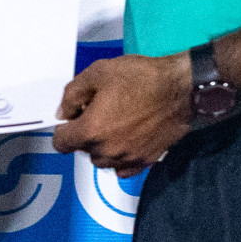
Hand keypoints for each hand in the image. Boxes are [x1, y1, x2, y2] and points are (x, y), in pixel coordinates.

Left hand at [52, 53, 191, 177]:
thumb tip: (63, 113)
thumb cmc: (141, 78)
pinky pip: (123, 169)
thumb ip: (72, 94)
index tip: (74, 117)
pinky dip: (120, 158)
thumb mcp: (97, 73)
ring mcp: (128, 158)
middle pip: (82, 150)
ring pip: (102, 160)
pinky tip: (125, 139)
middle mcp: (108, 150)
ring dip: (101, 146)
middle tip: (98, 111)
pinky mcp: (146, 161)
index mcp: (91, 130)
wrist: (179, 88)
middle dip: (85, 133)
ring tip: (114, 123)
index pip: (61, 143)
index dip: (64, 127)